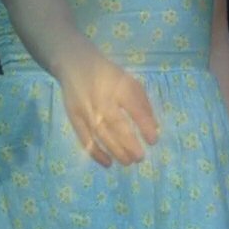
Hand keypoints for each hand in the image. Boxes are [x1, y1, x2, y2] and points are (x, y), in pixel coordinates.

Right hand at [53, 38, 158, 166]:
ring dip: (116, 152)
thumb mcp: (130, 82)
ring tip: (129, 161)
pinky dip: (96, 154)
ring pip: (102, 136)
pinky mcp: (74, 118)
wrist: (76, 65)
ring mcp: (86, 111)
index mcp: (120, 87)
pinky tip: (108, 163)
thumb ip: (143, 104)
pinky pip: (85, 140)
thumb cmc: (109, 76)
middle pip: (117, 126)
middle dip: (130, 144)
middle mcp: (102, 100)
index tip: (154, 140)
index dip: (145, 126)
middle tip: (141, 157)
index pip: (135, 109)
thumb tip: (153, 129)